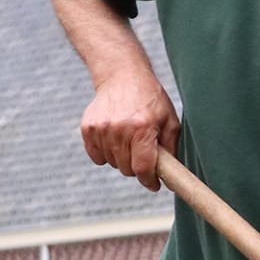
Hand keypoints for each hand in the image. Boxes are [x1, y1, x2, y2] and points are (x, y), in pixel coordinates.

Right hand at [80, 69, 178, 187]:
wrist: (122, 76)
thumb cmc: (150, 100)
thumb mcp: (169, 121)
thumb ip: (171, 150)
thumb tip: (171, 178)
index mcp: (142, 128)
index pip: (142, 168)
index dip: (149, 181)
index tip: (154, 184)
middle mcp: (120, 129)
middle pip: (127, 169)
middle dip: (137, 167)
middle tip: (142, 153)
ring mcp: (101, 128)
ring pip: (112, 163)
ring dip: (121, 158)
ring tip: (129, 140)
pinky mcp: (88, 128)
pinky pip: (97, 156)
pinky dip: (106, 154)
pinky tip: (115, 139)